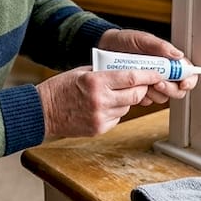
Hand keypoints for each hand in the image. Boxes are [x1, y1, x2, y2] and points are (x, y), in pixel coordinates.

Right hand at [36, 66, 163, 137]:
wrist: (42, 112)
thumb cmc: (60, 88)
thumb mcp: (82, 72)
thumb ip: (105, 73)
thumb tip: (130, 71)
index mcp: (96, 81)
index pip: (131, 78)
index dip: (149, 75)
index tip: (157, 73)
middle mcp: (100, 100)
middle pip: (135, 94)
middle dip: (141, 88)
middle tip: (140, 83)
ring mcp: (100, 117)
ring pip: (128, 107)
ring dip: (126, 100)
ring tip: (111, 94)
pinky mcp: (99, 128)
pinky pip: (117, 118)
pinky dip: (116, 111)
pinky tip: (102, 106)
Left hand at [97, 29, 200, 105]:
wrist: (102, 49)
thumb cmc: (122, 41)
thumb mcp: (141, 39)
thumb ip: (159, 46)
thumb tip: (178, 55)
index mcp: (167, 60)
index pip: (187, 73)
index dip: (189, 80)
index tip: (183, 83)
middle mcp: (162, 73)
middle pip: (177, 90)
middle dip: (170, 89)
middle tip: (158, 83)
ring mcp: (150, 84)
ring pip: (162, 98)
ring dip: (154, 94)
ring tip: (142, 83)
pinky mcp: (138, 92)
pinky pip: (146, 101)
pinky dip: (141, 97)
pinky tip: (133, 88)